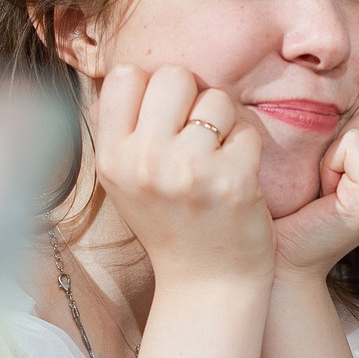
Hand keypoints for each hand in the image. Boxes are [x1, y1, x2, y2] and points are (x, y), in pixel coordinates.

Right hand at [94, 65, 273, 288]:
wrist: (207, 285)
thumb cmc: (169, 222)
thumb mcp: (126, 180)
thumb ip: (122, 127)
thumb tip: (131, 72)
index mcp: (111, 157)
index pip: (126, 75)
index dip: (152, 89)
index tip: (164, 119)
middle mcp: (144, 161)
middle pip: (173, 75)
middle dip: (192, 97)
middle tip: (196, 136)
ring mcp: (189, 170)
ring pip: (216, 99)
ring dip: (224, 123)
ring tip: (215, 159)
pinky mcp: (232, 180)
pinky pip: (246, 129)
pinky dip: (247, 148)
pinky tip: (236, 177)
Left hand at [270, 84, 358, 283]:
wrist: (282, 254)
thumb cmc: (298, 198)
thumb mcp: (334, 147)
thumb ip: (355, 114)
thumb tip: (339, 56)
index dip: (354, 115)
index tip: (337, 159)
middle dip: (348, 127)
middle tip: (331, 173)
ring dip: (338, 145)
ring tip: (329, 182)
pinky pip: (356, 145)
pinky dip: (333, 161)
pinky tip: (327, 192)